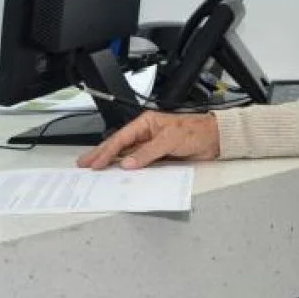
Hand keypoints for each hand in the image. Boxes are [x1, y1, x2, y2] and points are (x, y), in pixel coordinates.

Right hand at [77, 112, 219, 169]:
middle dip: (101, 155)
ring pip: (126, 155)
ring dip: (112, 163)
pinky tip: (118, 174)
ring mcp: (150, 146)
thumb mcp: (170, 139)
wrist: (214, 139)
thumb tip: (129, 163)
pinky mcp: (157, 156)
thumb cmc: (195, 131)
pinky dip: (127, 169)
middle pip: (118, 146)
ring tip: (95, 169)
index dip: (106, 152)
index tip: (95, 163)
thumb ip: (148, 152)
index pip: (121, 139)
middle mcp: (146, 133)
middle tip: (85, 164)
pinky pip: (138, 164)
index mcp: (146, 123)